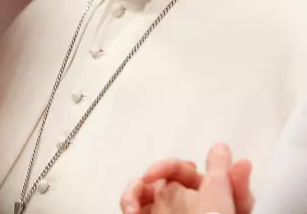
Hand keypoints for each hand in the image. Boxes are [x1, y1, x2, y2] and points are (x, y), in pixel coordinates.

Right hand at [120, 144, 253, 213]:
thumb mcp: (228, 199)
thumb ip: (226, 174)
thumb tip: (222, 148)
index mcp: (202, 193)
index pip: (180, 169)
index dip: (166, 166)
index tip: (155, 173)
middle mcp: (181, 203)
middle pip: (156, 177)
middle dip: (148, 176)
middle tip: (146, 181)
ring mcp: (163, 213)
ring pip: (139, 191)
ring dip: (131, 193)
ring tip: (131, 207)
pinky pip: (131, 207)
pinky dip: (127, 205)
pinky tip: (131, 213)